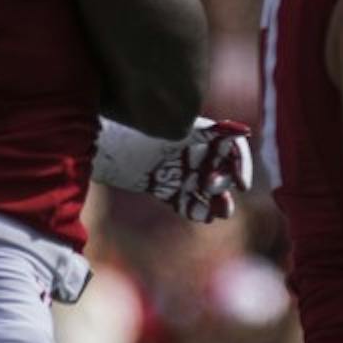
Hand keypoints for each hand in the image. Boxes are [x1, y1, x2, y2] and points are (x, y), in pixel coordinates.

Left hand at [94, 117, 253, 222]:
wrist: (100, 140)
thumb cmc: (135, 126)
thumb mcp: (173, 128)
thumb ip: (209, 130)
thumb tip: (243, 131)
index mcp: (198, 133)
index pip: (233, 149)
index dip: (242, 165)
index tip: (242, 186)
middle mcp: (192, 153)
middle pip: (222, 171)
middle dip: (223, 182)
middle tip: (209, 185)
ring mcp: (179, 172)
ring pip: (207, 192)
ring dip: (218, 203)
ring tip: (218, 213)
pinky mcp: (164, 188)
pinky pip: (185, 203)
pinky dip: (195, 210)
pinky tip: (200, 216)